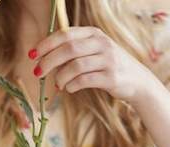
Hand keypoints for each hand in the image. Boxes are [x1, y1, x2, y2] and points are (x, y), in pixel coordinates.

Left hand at [32, 27, 155, 105]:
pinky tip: (69, 88)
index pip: (65, 35)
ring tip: (58, 84)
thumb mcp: (93, 51)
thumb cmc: (108, 67)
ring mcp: (108, 60)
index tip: (32, 55)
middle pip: (68, 49)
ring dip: (60, 77)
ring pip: (75, 66)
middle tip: (38, 72)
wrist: (137, 81)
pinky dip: (72, 86)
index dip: (46, 44)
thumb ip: (72, 51)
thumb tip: (43, 59)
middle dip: (48, 61)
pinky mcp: (111, 77)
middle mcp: (102, 43)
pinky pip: (84, 80)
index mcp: (94, 34)